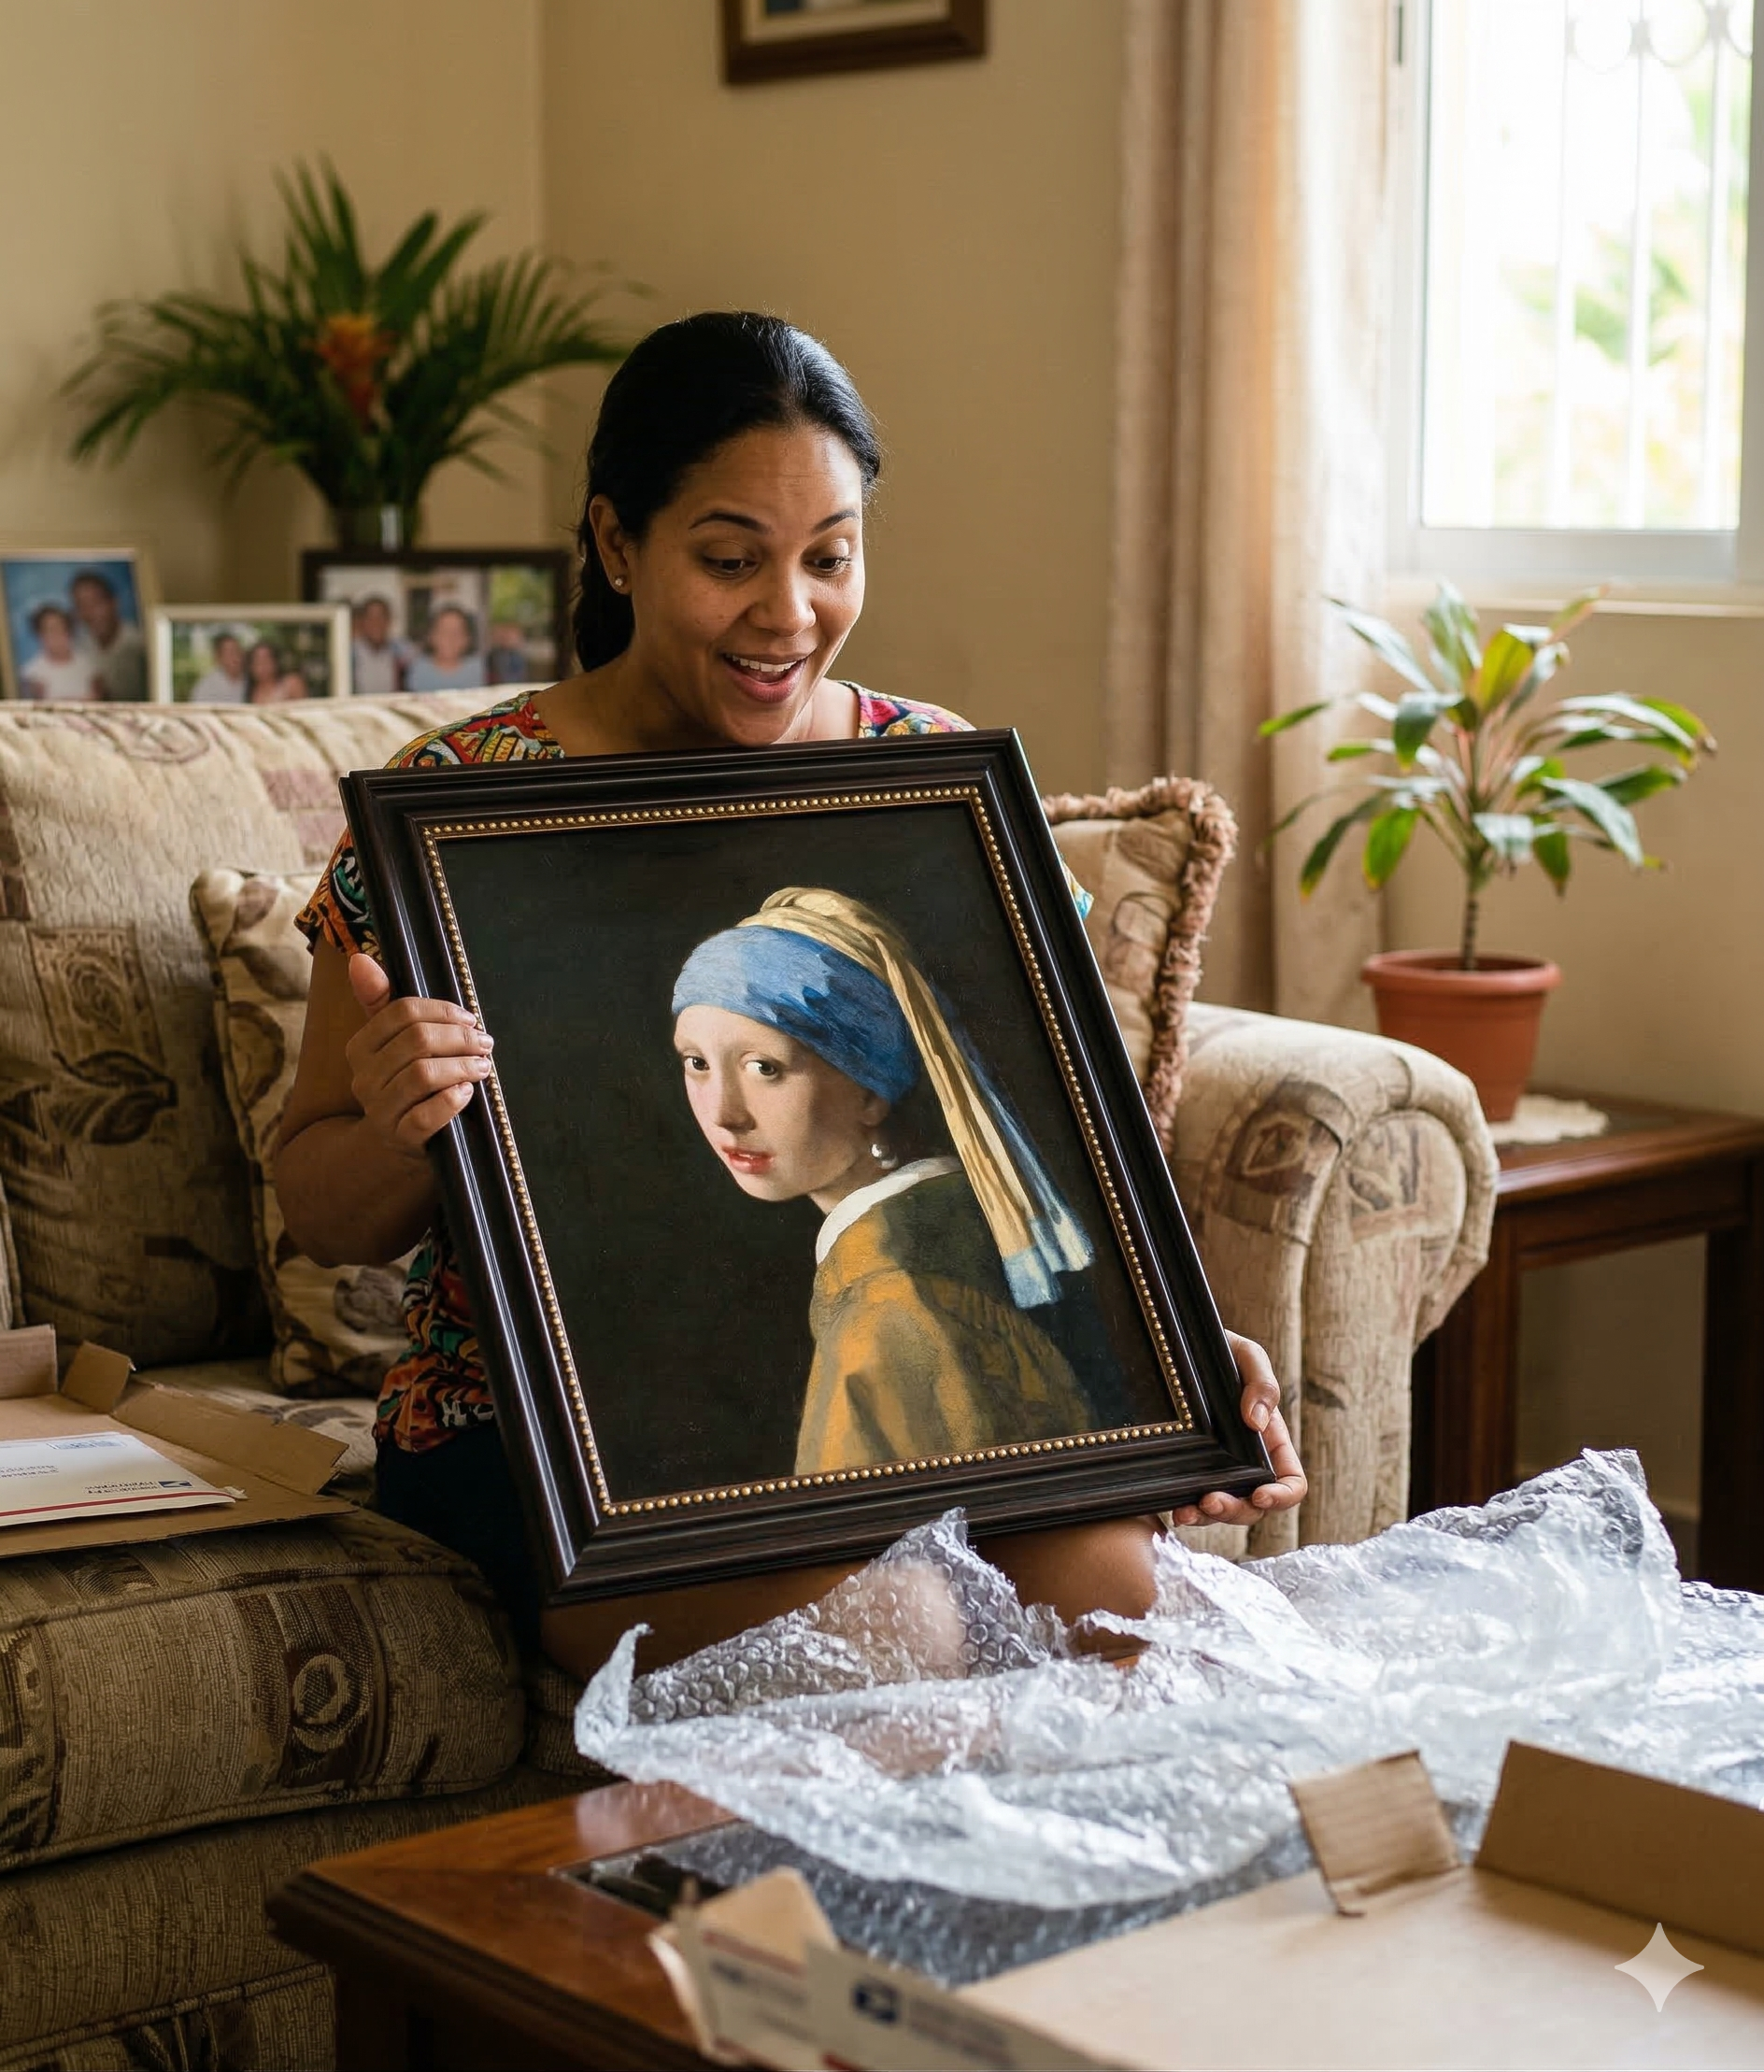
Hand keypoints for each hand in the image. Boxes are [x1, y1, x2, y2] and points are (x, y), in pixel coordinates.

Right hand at [344, 953, 492, 1159]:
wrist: (392, 1146)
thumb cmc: (403, 1084)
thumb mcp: (392, 1044)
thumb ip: (381, 1003)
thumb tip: (360, 959)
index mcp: (360, 1047)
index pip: (403, 1011)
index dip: (443, 1011)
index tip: (470, 1020)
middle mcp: (363, 1077)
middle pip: (418, 1040)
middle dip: (460, 1038)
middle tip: (485, 1043)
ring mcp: (380, 1110)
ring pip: (423, 1075)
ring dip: (462, 1066)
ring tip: (483, 1066)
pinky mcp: (401, 1138)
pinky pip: (425, 1116)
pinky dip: (451, 1100)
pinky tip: (468, 1093)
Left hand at [1168, 1330, 1306, 1529]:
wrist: (1177, 1345)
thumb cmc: (1221, 1350)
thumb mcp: (1246, 1355)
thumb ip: (1262, 1383)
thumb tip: (1256, 1422)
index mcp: (1271, 1440)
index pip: (1290, 1482)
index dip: (1281, 1496)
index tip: (1260, 1494)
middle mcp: (1247, 1462)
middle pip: (1254, 1507)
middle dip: (1236, 1510)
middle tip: (1210, 1501)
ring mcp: (1218, 1468)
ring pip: (1224, 1510)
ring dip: (1209, 1518)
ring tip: (1185, 1513)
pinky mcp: (1190, 1469)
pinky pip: (1194, 1500)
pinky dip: (1187, 1510)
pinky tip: (1173, 1508)